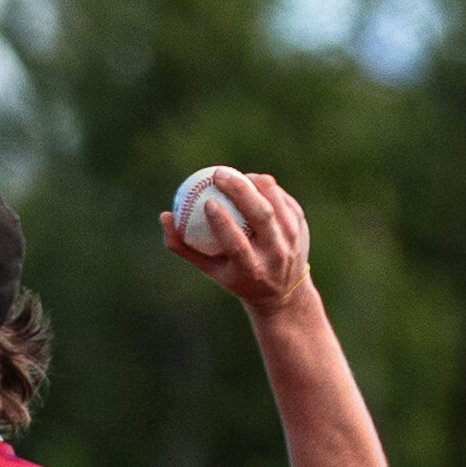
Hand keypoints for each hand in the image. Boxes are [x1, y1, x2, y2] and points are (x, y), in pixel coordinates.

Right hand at [162, 168, 314, 316]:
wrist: (283, 292)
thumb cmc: (236, 276)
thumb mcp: (210, 269)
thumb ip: (184, 245)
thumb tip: (164, 216)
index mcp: (252, 269)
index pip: (237, 243)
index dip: (222, 221)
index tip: (207, 200)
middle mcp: (276, 255)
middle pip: (262, 216)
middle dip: (240, 190)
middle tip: (220, 174)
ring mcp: (293, 240)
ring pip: (276, 202)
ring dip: (255, 183)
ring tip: (236, 175)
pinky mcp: (301, 226)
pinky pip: (282, 199)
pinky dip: (266, 188)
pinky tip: (251, 181)